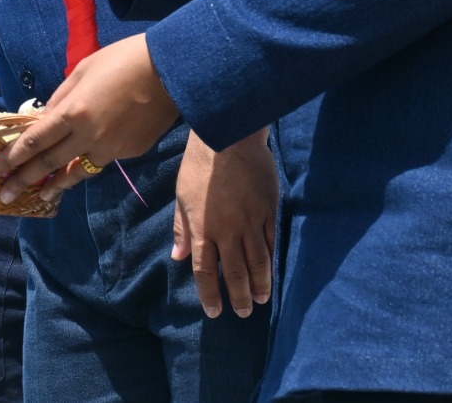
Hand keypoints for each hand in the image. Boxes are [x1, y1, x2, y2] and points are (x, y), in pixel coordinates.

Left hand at [0, 33, 178, 202]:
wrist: (173, 71)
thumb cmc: (123, 60)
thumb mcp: (82, 71)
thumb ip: (60, 99)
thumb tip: (44, 120)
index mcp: (73, 113)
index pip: (33, 142)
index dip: (10, 160)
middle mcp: (89, 136)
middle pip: (49, 165)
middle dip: (23, 182)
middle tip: (4, 196)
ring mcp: (112, 149)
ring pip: (78, 171)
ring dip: (57, 184)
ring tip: (42, 196)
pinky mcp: (131, 152)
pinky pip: (104, 159)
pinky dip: (90, 161)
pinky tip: (86, 161)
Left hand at [173, 128, 276, 318]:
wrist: (229, 139)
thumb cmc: (199, 166)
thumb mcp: (182, 196)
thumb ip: (183, 228)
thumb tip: (178, 256)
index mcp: (203, 228)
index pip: (205, 270)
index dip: (210, 294)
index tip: (215, 311)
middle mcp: (228, 230)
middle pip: (235, 272)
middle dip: (239, 296)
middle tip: (244, 313)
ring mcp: (252, 222)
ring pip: (258, 262)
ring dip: (260, 284)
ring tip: (262, 300)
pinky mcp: (269, 211)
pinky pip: (272, 242)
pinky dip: (272, 261)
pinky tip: (273, 273)